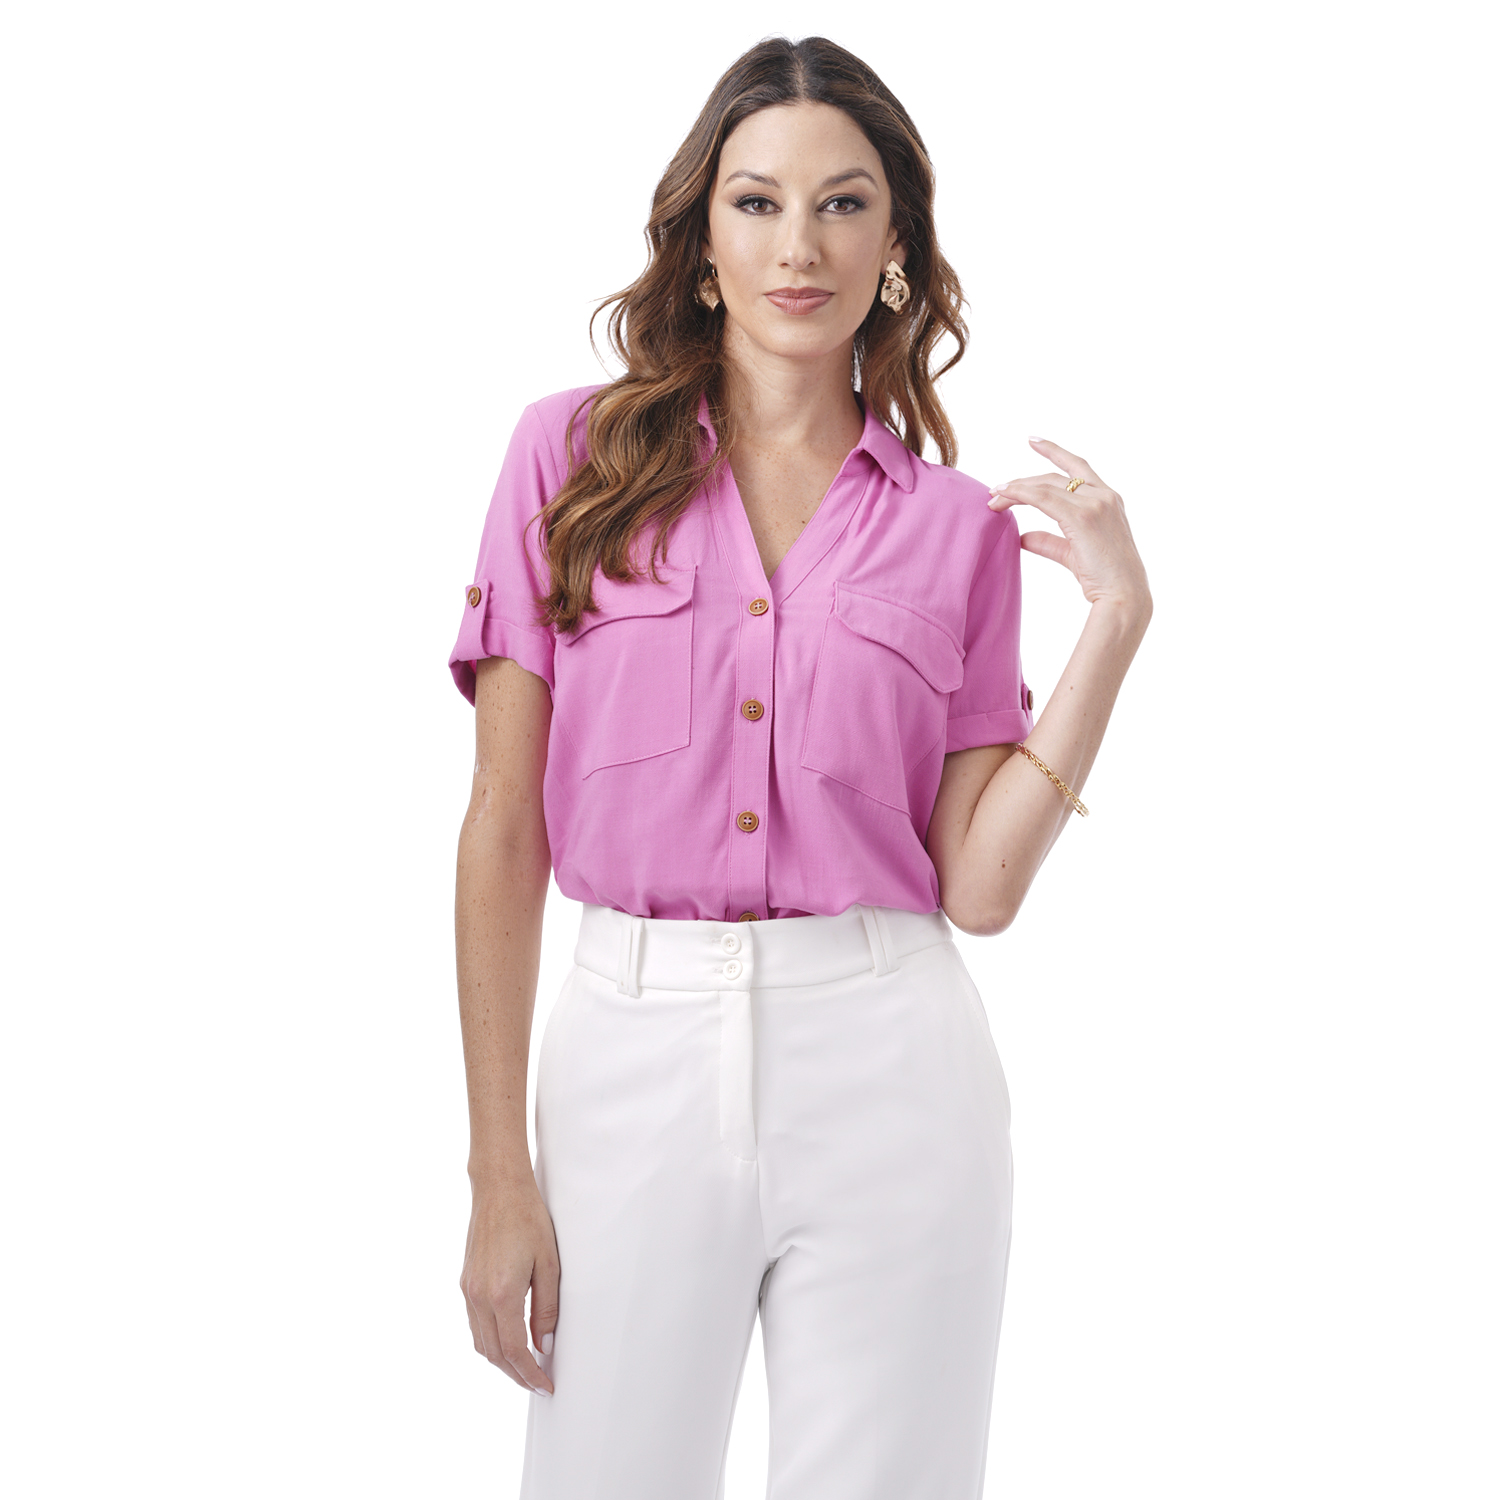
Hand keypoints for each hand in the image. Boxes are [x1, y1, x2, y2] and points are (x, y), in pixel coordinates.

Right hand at [459, 1178, 559, 1394]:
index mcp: (502, 1294)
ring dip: (501, 1361)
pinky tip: (506, 1340)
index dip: (530, 1374)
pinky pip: (474, 1324)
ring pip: (480, 1342)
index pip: (515, 1351)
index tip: (545, 1386)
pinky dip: (490, 1341)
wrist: (498, 1189)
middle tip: (537, 1384)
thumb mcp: (549, 1263)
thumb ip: (546, 1308)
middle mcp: (479, 1296)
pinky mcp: (465, 1282)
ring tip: (524, 1368)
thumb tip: (544, 1345)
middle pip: (494, 1354)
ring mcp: (468, 1290)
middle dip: (516, 1375)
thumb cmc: (528, 1219)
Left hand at [988, 438, 1150, 613]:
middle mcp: (1104, 495)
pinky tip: (1003, 497)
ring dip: (1016, 489)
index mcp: (1108, 499)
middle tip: (995, 490)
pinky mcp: (1082, 517)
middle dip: (1022, 483)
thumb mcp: (1073, 553)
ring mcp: (1094, 504)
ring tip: (993, 496)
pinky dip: (1020, 495)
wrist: (1123, 596)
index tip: (1033, 441)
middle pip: (1054, 477)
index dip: (1055, 451)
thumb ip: (1049, 542)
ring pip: (1045, 485)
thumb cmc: (1104, 579)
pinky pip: (1042, 498)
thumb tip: (1023, 537)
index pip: (1077, 467)